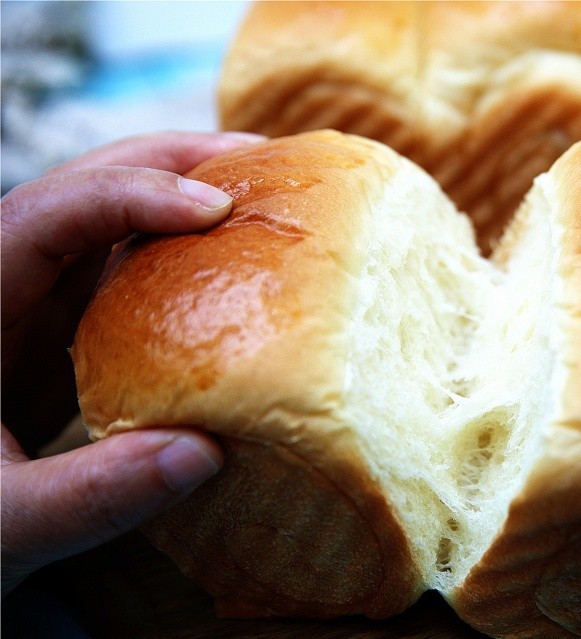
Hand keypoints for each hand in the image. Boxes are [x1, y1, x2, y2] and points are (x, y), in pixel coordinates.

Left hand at [0, 131, 264, 596]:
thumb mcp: (7, 521)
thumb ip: (93, 495)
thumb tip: (206, 451)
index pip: (49, 211)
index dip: (134, 194)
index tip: (217, 207)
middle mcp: (6, 281)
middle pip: (86, 186)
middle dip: (174, 163)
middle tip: (265, 161)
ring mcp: (33, 301)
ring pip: (108, 219)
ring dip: (184, 197)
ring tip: (263, 199)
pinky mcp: (60, 327)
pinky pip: (123, 268)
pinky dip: (181, 253)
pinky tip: (231, 266)